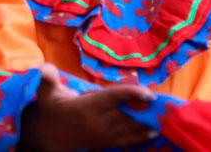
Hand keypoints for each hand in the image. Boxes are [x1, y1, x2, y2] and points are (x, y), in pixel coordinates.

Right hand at [19, 63, 157, 150]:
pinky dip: (141, 136)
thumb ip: (48, 78)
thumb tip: (44, 67)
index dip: (132, 94)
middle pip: (127, 114)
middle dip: (147, 109)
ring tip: (165, 118)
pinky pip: (126, 139)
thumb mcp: (46, 92)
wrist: (47, 137)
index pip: (113, 98)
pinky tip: (154, 132)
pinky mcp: (104, 142)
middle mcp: (97, 122)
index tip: (149, 93)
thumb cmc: (50, 109)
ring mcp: (102, 134)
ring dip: (148, 123)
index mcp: (86, 107)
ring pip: (129, 128)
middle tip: (166, 104)